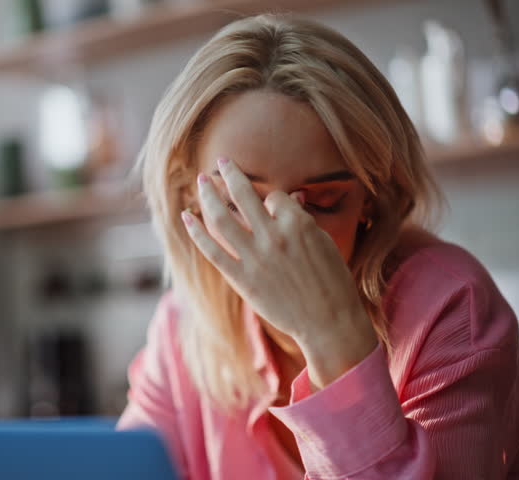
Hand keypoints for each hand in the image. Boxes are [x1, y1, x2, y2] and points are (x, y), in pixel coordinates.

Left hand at [181, 157, 376, 387]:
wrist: (328, 321)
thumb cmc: (332, 281)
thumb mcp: (324, 243)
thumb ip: (301, 220)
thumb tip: (289, 198)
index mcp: (297, 223)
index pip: (274, 197)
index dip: (270, 199)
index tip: (269, 206)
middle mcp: (273, 236)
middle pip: (244, 195)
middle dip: (230, 174)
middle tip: (221, 162)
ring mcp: (255, 258)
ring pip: (222, 218)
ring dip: (208, 196)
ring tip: (202, 181)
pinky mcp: (242, 279)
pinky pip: (213, 250)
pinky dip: (197, 232)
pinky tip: (187, 217)